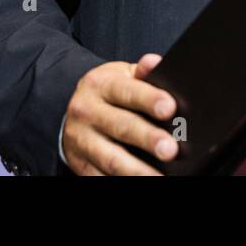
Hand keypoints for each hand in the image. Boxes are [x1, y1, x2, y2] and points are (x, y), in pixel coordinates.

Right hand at [61, 53, 178, 175]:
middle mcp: (87, 111)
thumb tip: (156, 62)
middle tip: (171, 149)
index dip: (149, 99)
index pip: (127, 91)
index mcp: (100, 85)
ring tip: (159, 177)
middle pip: (121, 127)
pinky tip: (140, 183)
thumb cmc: (109, 93)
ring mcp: (81, 140)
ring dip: (137, 170)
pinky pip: (100, 176)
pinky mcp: (80, 164)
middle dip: (147, 138)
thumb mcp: (121, 75)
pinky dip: (120, 182)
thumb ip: (142, 72)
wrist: (74, 111)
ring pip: (111, 158)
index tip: (170, 108)